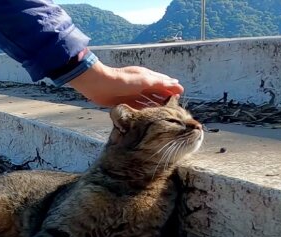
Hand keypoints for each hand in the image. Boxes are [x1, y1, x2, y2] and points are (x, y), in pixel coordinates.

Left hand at [68, 61, 183, 108]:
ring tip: (165, 113)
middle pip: (156, 92)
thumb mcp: (144, 80)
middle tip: (175, 107)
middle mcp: (140, 85)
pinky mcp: (124, 102)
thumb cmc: (122, 81)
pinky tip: (150, 116)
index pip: (163, 82)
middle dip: (165, 97)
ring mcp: (132, 94)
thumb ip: (160, 83)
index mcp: (146, 76)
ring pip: (147, 100)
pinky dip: (145, 110)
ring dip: (156, 105)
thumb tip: (176, 83)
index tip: (181, 94)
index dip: (172, 87)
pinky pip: (138, 107)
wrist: (99, 85)